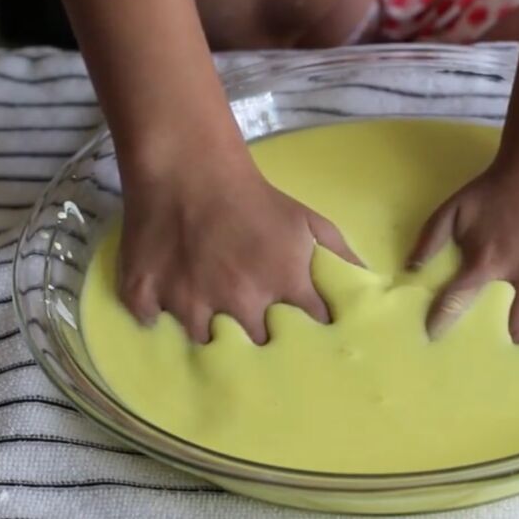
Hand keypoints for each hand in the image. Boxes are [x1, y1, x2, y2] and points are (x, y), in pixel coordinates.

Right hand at [117, 143, 360, 344]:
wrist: (190, 167)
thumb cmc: (257, 199)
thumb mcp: (310, 223)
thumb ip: (342, 258)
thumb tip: (372, 288)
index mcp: (284, 283)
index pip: (309, 335)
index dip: (309, 341)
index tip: (308, 344)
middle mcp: (239, 300)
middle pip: (256, 352)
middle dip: (262, 349)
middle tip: (259, 339)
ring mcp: (189, 302)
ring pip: (204, 347)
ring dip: (212, 341)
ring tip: (216, 334)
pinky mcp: (146, 296)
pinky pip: (152, 326)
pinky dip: (159, 322)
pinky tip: (168, 313)